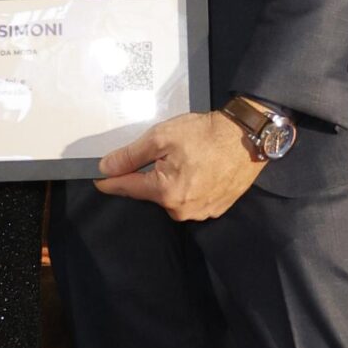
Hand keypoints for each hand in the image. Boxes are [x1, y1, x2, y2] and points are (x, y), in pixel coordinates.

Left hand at [96, 110, 262, 221]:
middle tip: (164, 153)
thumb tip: (106, 167)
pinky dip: (189, 186)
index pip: (127, 188)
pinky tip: (198, 169)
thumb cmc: (206, 134)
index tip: (99, 179)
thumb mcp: (162, 137)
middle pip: (151, 193)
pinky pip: (191, 200)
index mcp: (166, 193)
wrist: (248, 137)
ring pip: (172, 198)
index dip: (111, 181)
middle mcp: (181, 210)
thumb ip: (131, 155)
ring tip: (187, 159)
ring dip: (171, 181)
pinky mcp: (215, 209)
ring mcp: (201, 213)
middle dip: (150, 175)